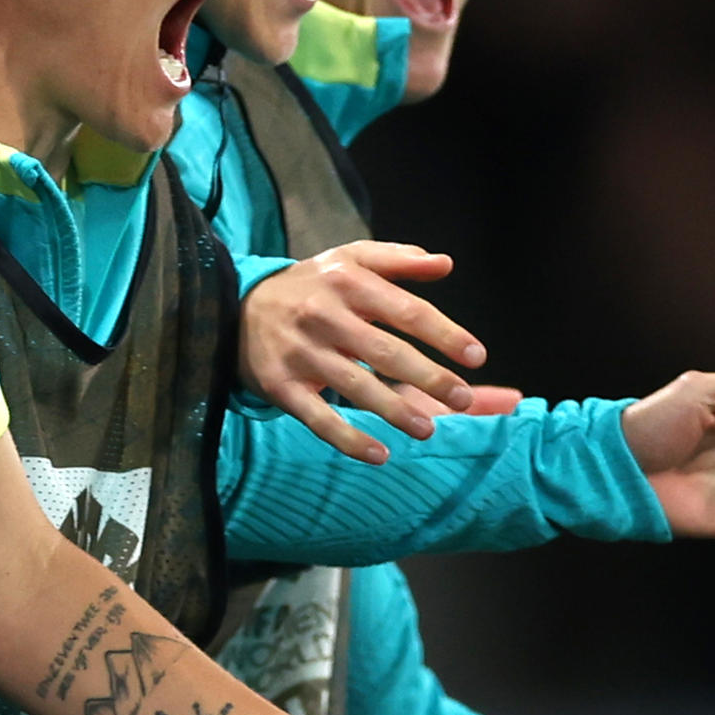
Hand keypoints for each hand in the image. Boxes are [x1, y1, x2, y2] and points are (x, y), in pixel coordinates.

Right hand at [239, 242, 523, 460]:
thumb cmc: (313, 285)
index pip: (406, 310)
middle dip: (429, 377)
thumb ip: (400, 260)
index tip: (476, 357)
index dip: (444, 334)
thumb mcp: (351, 259)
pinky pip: (318, 418)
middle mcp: (324, 315)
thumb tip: (446, 264)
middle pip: (385, 351)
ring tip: (428, 430)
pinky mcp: (281, 385)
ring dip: (394, 411)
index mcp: (348, 282)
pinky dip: (348, 440)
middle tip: (462, 398)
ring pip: (354, 386)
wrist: (238, 307)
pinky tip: (380, 455)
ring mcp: (301, 353)